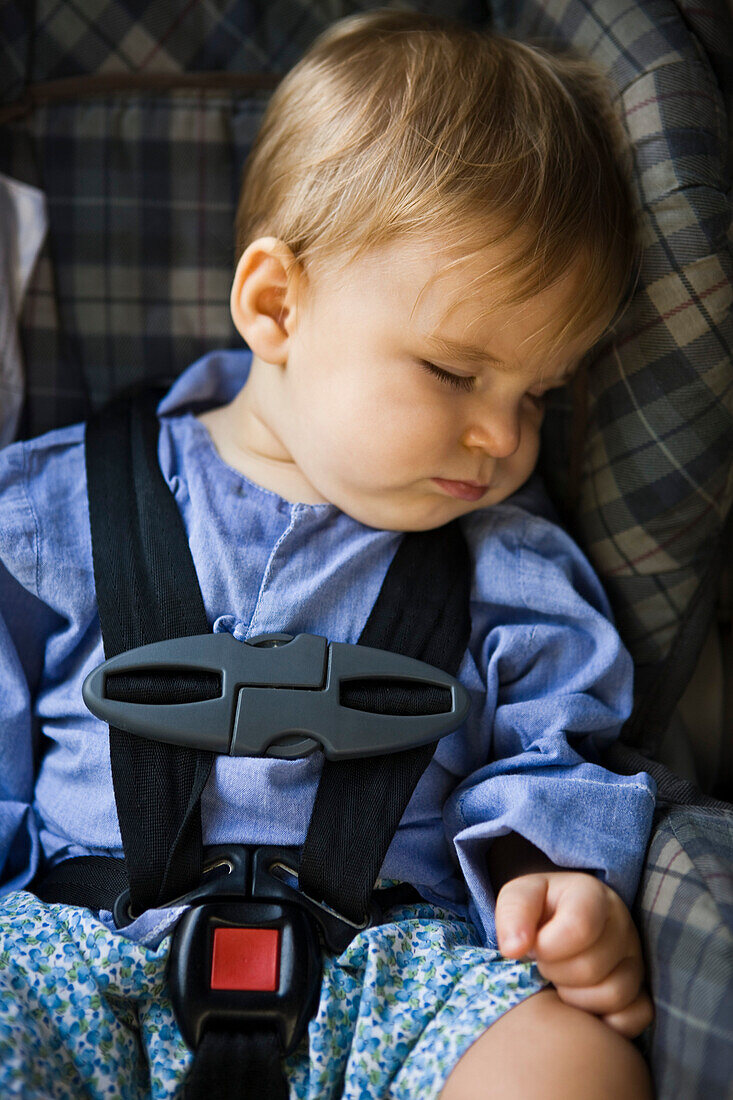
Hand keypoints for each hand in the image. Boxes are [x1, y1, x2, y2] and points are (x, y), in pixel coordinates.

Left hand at [495, 870, 652, 1037]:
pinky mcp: (643, 992)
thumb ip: (513, 914)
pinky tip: (581, 1003)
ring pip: (614, 995)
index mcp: (593, 894)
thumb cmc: (538, 909)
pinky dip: (603, 1020)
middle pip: (591, 967)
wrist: (558, 923)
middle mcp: (622, 925)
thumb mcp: (519, 897)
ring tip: (560, 981)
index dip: (547, 947)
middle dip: (556, 972)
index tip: (533, 947)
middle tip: (544, 964)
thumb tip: (514, 949)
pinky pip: (634, 1018)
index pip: (579, 928)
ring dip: (575, 997)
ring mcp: (636, 960)